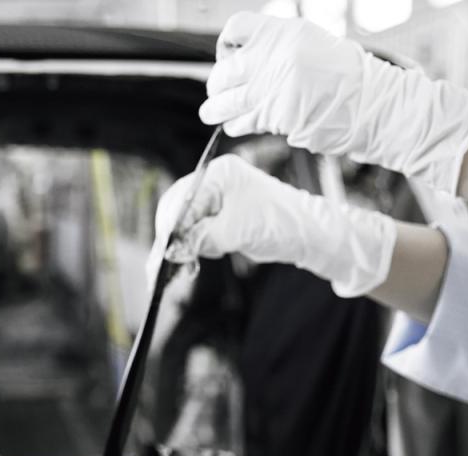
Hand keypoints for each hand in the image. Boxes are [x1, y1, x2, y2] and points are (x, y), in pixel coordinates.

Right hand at [147, 154, 395, 297]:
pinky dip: (192, 247)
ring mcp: (216, 197)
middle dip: (172, 238)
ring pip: (184, 222)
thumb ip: (199, 239)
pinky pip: (195, 230)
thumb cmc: (278, 224)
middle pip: (177, 210)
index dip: (169, 229)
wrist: (305, 232)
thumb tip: (170, 250)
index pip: (181, 200)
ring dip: (182, 246)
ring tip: (185, 268)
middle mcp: (213, 181)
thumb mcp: (234, 233)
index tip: (162, 254)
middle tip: (168, 265)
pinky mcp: (220, 214)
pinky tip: (193, 262)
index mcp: (217, 174)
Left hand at [200, 12, 467, 192]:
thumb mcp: (313, 45)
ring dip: (215, 108)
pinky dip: (234, 125)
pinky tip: (236, 125)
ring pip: (224, 99)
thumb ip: (278, 49)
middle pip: (224, 69)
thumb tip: (247, 59)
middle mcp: (274, 55)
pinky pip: (239, 120)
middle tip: (220, 92)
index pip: (235, 29)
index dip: (225, 46)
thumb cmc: (349, 78)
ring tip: (212, 112)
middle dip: (218, 83)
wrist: (374, 104)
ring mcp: (272, 86)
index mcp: (284, 32)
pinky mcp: (273, 116)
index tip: (229, 57)